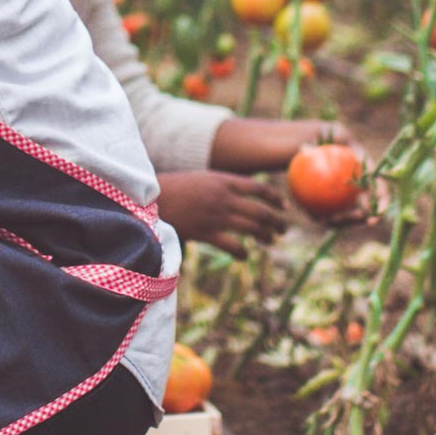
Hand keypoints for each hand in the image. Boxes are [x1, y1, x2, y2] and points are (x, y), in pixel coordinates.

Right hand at [159, 167, 288, 249]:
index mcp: (223, 181)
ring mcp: (215, 216)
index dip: (275, 199)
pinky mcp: (205, 233)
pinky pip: (232, 245)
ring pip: (251, 228)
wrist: (151, 199)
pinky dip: (242, 252)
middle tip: (282, 229)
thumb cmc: (175, 188)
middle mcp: (223, 198)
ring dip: (265, 236)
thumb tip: (243, 196)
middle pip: (260, 211)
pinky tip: (245, 255)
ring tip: (270, 241)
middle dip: (275, 221)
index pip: (259, 188)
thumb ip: (223, 186)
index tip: (284, 207)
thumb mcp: (203, 179)